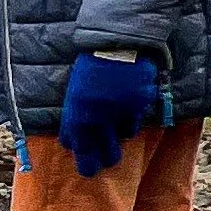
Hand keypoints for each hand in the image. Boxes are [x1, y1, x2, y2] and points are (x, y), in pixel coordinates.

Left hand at [58, 53, 159, 177]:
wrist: (115, 46)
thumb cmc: (89, 66)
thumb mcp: (75, 91)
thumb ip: (76, 114)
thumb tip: (74, 137)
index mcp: (77, 116)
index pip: (75, 145)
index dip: (78, 151)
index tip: (80, 155)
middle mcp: (98, 121)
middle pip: (102, 155)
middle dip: (100, 161)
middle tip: (101, 164)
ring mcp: (119, 116)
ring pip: (120, 139)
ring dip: (116, 139)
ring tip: (114, 139)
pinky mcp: (137, 108)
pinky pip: (132, 124)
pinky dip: (128, 122)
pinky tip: (124, 117)